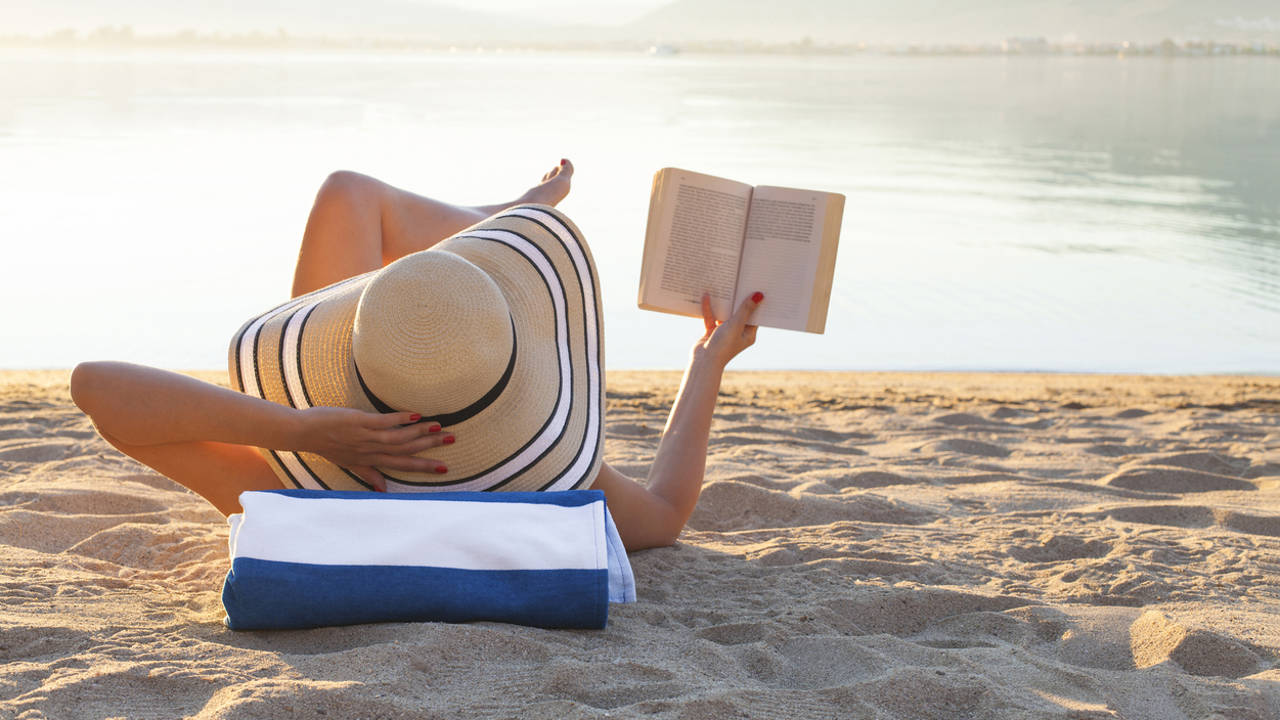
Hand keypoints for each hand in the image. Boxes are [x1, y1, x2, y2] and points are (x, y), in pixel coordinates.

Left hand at [291, 407, 451, 490]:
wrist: (303, 433)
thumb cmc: (326, 446)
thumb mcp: (349, 463)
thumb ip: (369, 474)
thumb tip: (383, 490)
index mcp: (371, 459)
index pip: (402, 464)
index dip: (423, 465)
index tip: (444, 467)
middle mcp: (371, 450)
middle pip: (406, 449)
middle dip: (430, 446)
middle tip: (452, 439)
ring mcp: (366, 436)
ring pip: (399, 437)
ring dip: (420, 432)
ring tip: (440, 427)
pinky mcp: (359, 422)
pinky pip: (384, 422)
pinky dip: (401, 419)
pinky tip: (416, 415)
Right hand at [692, 292, 760, 368]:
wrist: (703, 361)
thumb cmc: (723, 346)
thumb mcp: (736, 324)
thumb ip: (746, 309)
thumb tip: (759, 296)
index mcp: (748, 334)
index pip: (754, 315)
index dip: (756, 302)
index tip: (757, 287)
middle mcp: (738, 333)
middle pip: (740, 313)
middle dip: (739, 300)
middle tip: (742, 282)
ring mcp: (724, 333)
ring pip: (725, 314)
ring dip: (724, 304)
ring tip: (726, 286)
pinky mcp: (712, 332)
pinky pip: (712, 317)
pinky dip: (709, 308)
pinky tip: (706, 296)